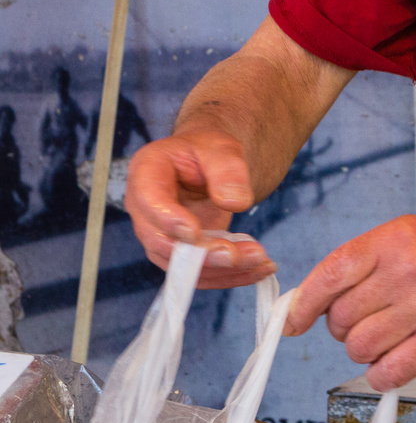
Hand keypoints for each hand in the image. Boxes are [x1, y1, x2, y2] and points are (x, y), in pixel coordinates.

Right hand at [125, 132, 276, 288]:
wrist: (208, 164)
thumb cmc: (208, 150)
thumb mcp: (221, 147)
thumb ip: (227, 169)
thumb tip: (234, 202)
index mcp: (147, 173)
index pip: (150, 200)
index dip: (169, 220)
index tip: (194, 232)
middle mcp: (146, 211)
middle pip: (163, 242)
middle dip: (201, 254)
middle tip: (236, 255)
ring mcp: (160, 236)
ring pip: (182, 266)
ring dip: (221, 270)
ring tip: (261, 263)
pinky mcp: (180, 253)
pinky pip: (199, 272)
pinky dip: (229, 275)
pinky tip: (260, 269)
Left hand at [284, 215, 415, 389]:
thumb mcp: (414, 238)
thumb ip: (366, 262)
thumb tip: (312, 297)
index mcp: (397, 237)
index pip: (332, 271)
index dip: (305, 302)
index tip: (295, 320)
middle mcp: (409, 268)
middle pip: (340, 317)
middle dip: (346, 327)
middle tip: (373, 318)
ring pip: (359, 347)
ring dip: (368, 351)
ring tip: (394, 335)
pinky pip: (387, 372)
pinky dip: (386, 373)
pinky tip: (402, 357)